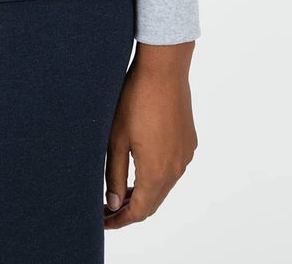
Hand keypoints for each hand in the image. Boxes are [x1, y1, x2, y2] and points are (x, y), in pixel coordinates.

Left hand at [104, 41, 196, 230]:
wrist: (163, 70)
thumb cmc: (135, 99)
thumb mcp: (116, 138)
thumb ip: (115, 174)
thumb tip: (115, 203)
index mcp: (156, 172)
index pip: (138, 212)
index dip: (120, 221)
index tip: (102, 222)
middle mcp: (176, 169)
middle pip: (153, 203)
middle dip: (130, 210)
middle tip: (108, 211)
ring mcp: (185, 156)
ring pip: (164, 187)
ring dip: (144, 194)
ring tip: (121, 193)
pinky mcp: (188, 143)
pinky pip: (173, 170)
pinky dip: (157, 178)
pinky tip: (141, 169)